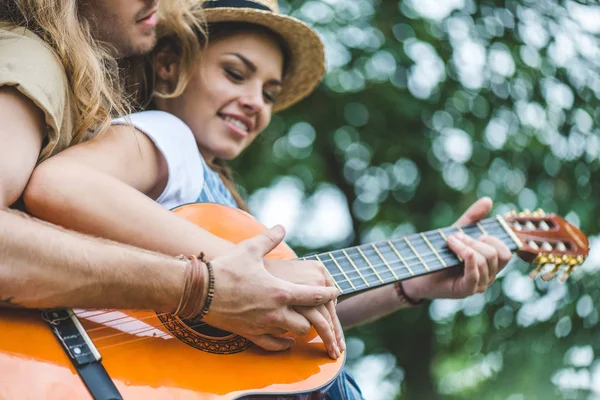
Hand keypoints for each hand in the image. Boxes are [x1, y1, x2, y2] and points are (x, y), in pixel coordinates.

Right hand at [203, 225, 340, 357]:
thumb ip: (269, 239)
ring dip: (299, 329)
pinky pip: (274, 345)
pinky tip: (288, 341)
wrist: (199, 290)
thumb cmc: (226, 268)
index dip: (329, 295)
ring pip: (293, 335)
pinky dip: (283, 344)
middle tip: (319, 312)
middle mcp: (276, 312)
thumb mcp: (250, 249)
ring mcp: (263, 326)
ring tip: (304, 323)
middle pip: (309, 323)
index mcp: (281, 291)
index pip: (315, 296)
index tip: (337, 293)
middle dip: (315, 317)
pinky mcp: (250, 334)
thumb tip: (281, 227)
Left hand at [402, 197, 511, 300]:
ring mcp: (479, 285)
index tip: (475, 233)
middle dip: (475, 240)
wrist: (418, 272)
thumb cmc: (440, 254)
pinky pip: (475, 273)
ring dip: (466, 246)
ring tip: (449, 241)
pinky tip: (456, 250)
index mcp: (491, 264)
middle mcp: (489, 276)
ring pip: (485, 261)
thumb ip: (473, 218)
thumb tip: (488, 200)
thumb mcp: (458, 232)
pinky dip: (467, 258)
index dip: (493, 239)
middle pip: (496, 254)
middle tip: (455, 236)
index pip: (506, 252)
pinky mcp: (466, 290)